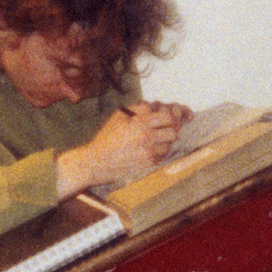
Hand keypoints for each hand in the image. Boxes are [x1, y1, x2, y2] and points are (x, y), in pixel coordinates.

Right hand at [57, 101, 194, 193]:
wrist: (98, 161)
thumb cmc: (108, 136)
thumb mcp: (120, 115)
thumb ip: (140, 108)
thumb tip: (158, 106)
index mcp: (140, 123)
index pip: (168, 115)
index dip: (173, 112)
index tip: (174, 112)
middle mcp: (146, 139)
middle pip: (174, 130)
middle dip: (173, 125)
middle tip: (171, 123)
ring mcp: (149, 153)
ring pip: (170, 143)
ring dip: (167, 138)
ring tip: (158, 134)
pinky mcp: (149, 164)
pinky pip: (164, 154)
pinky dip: (161, 148)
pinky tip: (152, 145)